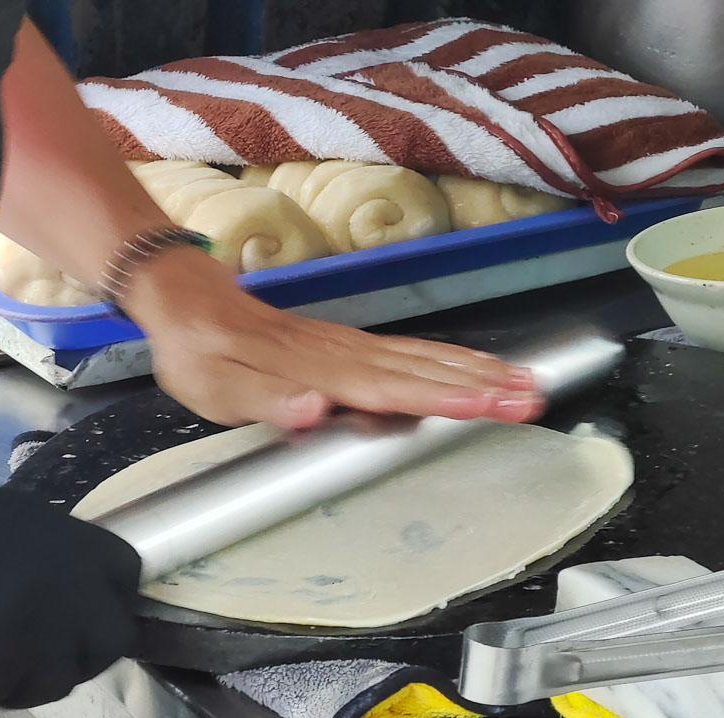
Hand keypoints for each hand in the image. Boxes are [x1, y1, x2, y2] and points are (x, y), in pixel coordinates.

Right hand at [0, 443, 140, 710]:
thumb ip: (36, 564)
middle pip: (109, 644)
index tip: (64, 626)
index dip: (97, 613)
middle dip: (68, 659)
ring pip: (56, 682)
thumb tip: (34, 605)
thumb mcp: (6, 531)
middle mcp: (83, 579)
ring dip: (12, 685)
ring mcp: (55, 617)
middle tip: (17, 662)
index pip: (127, 585)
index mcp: (84, 542)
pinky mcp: (15, 650)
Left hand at [124, 247, 542, 429]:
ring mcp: (350, 346)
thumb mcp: (216, 387)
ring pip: (425, 358)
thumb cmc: (200, 353)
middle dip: (483, 386)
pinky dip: (449, 360)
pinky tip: (474, 368)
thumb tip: (316, 409)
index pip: (392, 389)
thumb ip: (267, 399)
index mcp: (319, 371)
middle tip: (535, 396)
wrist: (188, 301)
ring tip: (527, 381)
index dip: (443, 399)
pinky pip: (410, 352)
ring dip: (478, 371)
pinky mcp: (348, 345)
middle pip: (424, 371)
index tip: (490, 405)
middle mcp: (344, 355)